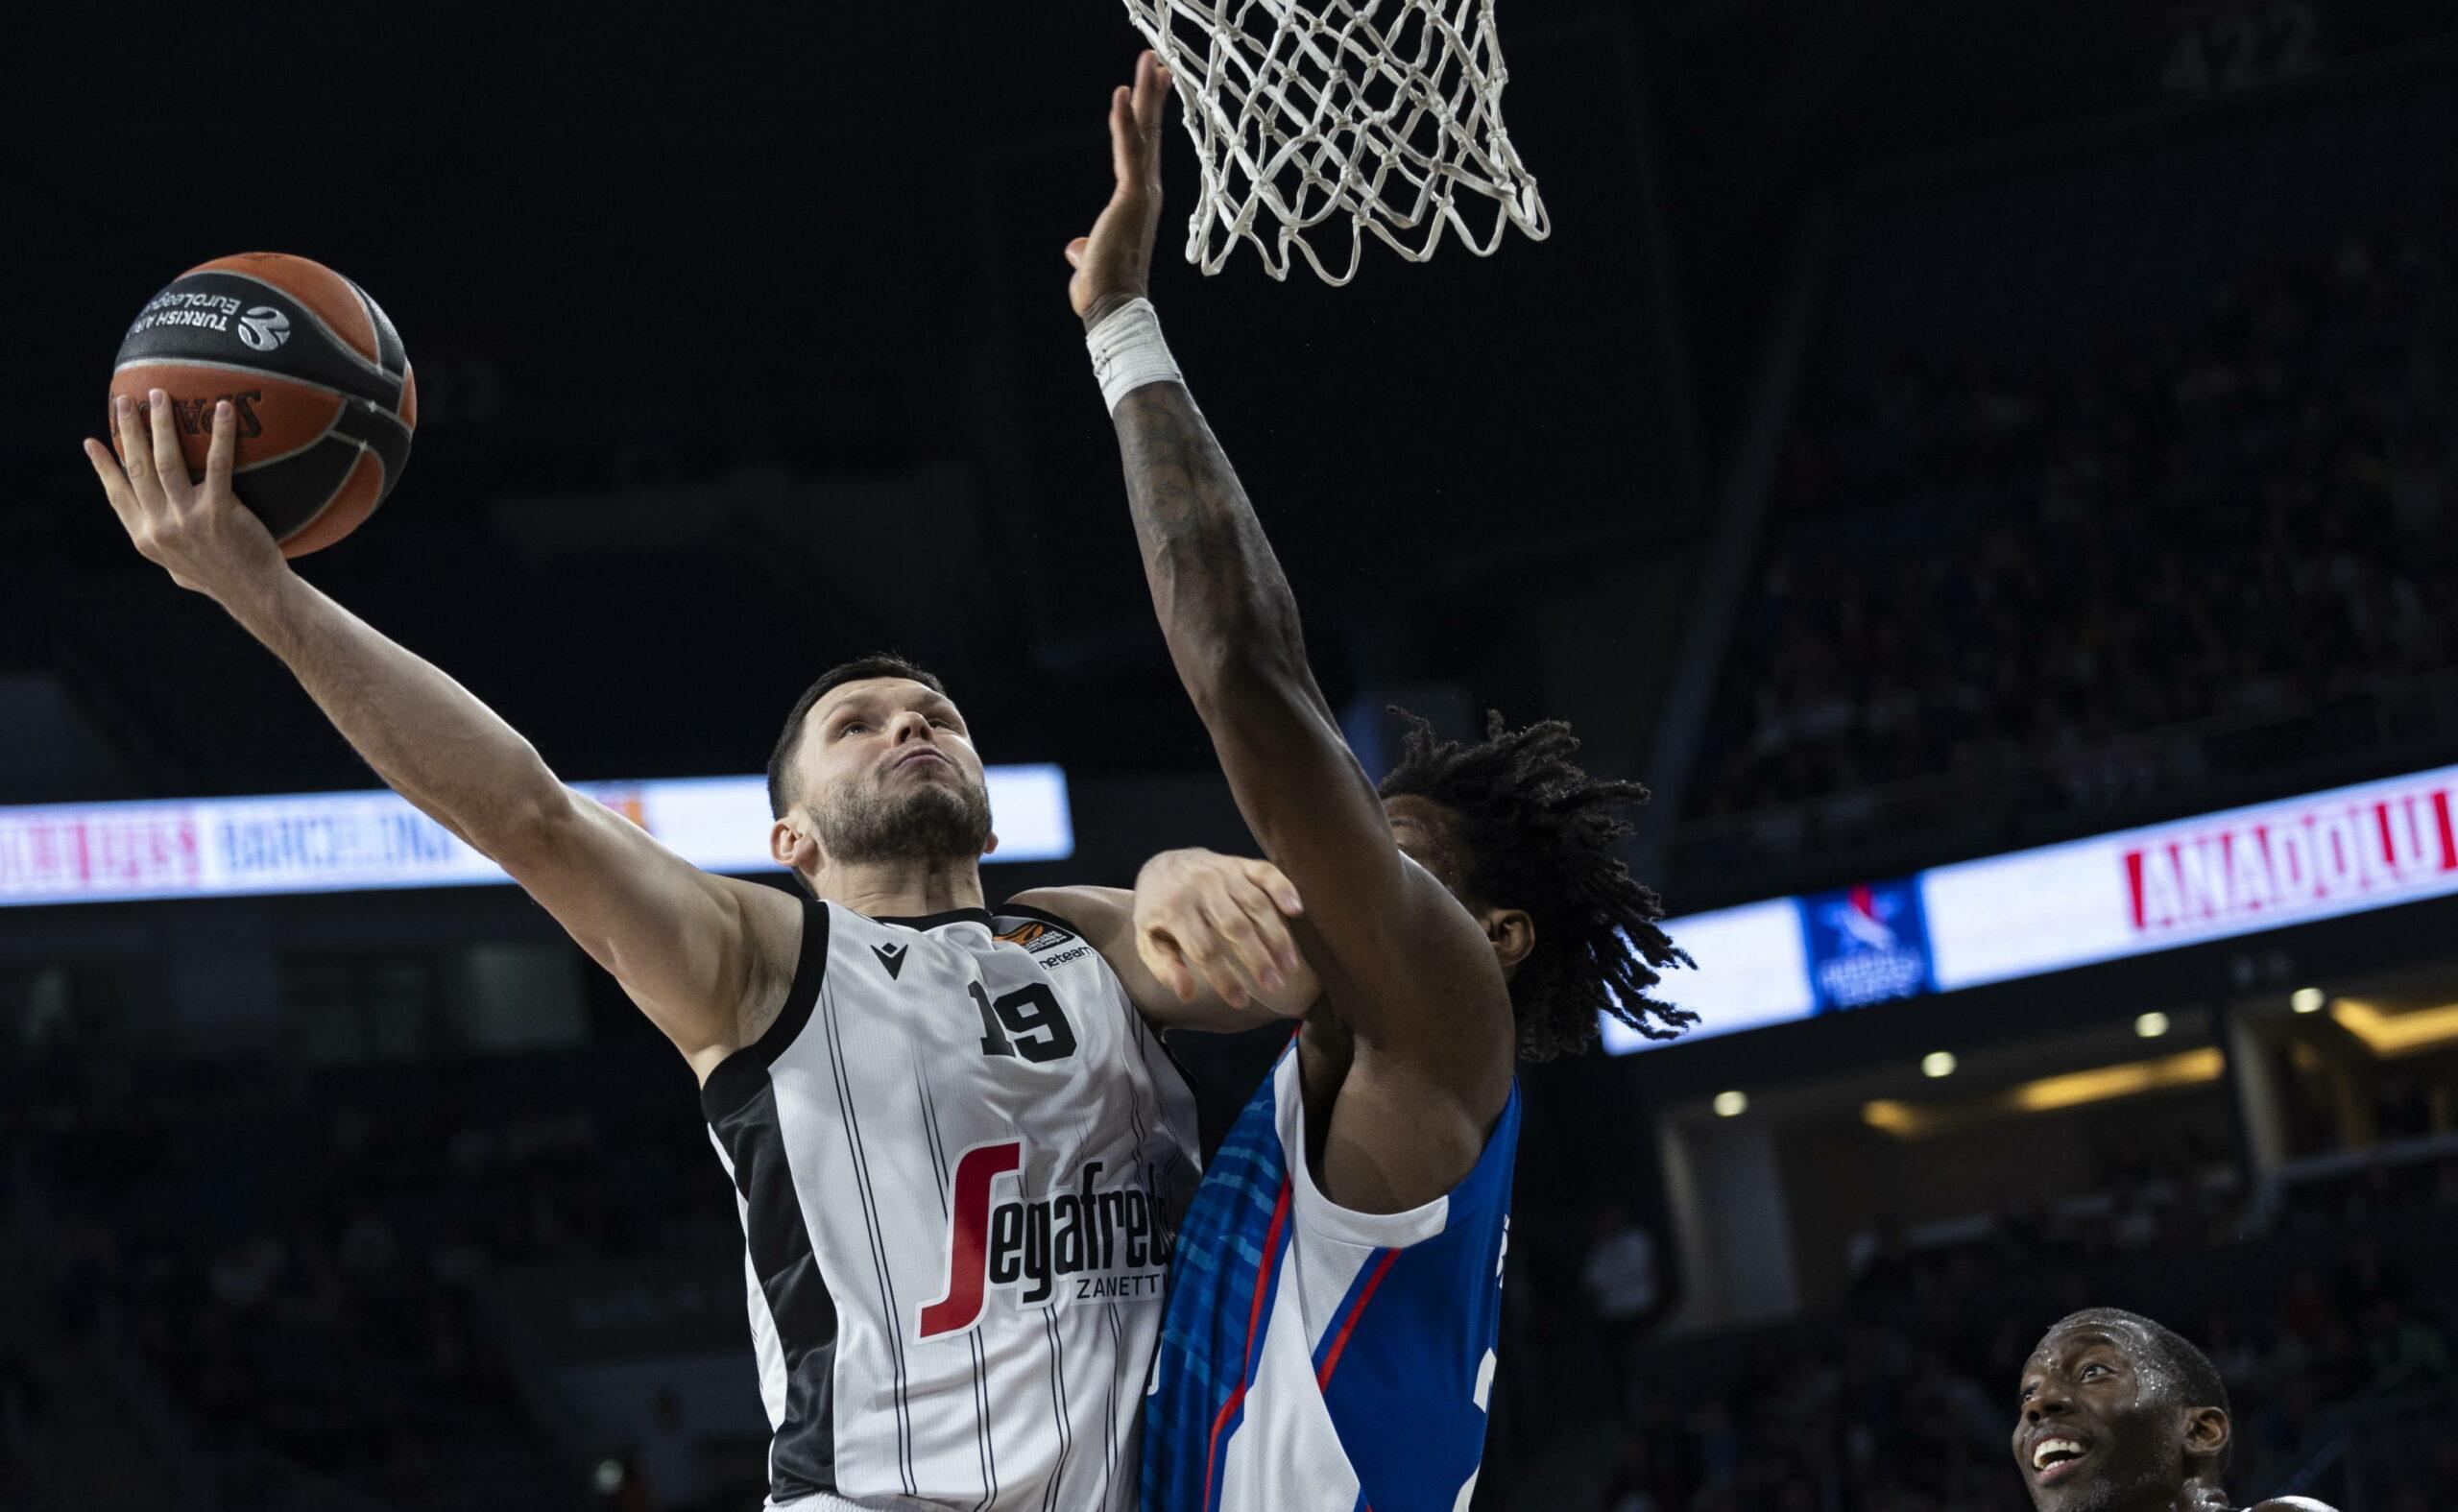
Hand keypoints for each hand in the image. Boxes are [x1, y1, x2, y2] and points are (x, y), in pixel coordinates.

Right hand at [85, 391, 287, 601]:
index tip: (91, 442)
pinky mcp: (218, 512)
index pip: (117, 495)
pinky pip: (217, 465)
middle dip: (128, 430)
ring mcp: (187, 519)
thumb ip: (165, 542)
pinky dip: (219, 435)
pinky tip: (223, 410)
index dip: (103, 467)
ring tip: (159, 395)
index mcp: (146, 538)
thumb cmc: (223, 578)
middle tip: (124, 400)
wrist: (256, 594)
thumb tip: (158, 528)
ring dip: (160, 424)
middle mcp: (159, 527)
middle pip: (137, 467)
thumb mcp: (180, 567)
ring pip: (166, 461)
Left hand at [1066, 49, 1170, 325]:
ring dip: (1146, 93)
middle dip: (1152, 95)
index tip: (1150, 89)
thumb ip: (1085, 249)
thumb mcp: (1090, 261)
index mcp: (1138, 203)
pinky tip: (1122, 91)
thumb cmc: (1103, 290)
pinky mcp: (1133, 195)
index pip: (1141, 152)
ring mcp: (1143, 192)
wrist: (1113, 308)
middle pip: (1149, 133)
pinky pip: (1128, 149)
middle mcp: (1147, 193)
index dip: (1144, 119)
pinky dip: (1124, 120)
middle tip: (1157, 60)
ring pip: (1143, 133)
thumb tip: (1076, 249)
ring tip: (1150, 59)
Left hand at [1133, 849, 1308, 1010]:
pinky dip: (1283, 889)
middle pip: (1235, 927)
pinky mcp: (1240, 863)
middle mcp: (1200, 887)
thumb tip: (1185, 994)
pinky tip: (1296, 911)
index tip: (1240, 1002)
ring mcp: (1222, 873)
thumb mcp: (1147, 942)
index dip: (1224, 978)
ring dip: (1276, 935)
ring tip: (1290, 966)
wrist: (1162, 866)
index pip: (1204, 949)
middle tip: (1274, 986)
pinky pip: (1265, 873)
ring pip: (1255, 904)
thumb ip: (1165, 969)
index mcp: (1174, 909)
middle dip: (1257, 959)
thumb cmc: (1158, 912)